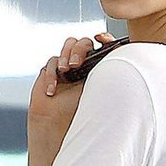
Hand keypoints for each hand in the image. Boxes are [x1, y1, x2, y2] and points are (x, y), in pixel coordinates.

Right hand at [27, 33, 116, 153]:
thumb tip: (113, 60)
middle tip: (76, 64)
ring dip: (66, 55)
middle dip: (79, 49)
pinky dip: (52, 74)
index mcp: (98, 68)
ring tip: (65, 72)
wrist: (54, 126)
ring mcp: (68, 67)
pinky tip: (53, 89)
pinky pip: (52, 61)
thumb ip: (103, 75)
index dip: (104, 38)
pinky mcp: (52, 71)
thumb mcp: (96, 92)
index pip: (103, 47)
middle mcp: (83, 66)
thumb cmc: (77, 114)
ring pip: (68, 46)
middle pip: (84, 43)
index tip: (101, 39)